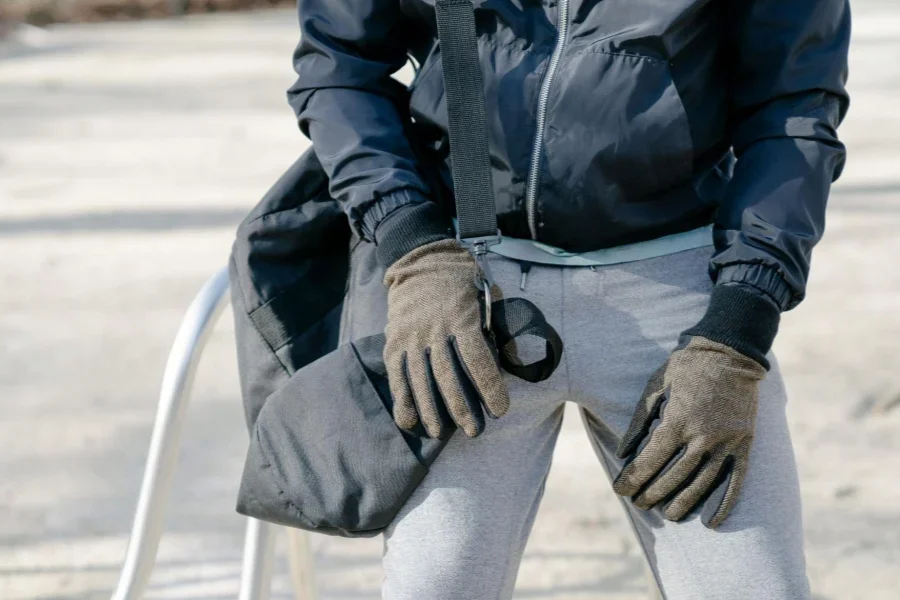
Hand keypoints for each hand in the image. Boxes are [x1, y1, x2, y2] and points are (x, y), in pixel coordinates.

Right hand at [383, 239, 508, 438]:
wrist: (421, 257)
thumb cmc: (462, 279)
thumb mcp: (485, 294)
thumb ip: (494, 325)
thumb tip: (511, 356)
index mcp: (461, 316)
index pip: (478, 359)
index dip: (489, 387)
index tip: (500, 410)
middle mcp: (434, 328)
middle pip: (448, 376)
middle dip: (461, 407)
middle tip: (474, 431)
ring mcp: (410, 336)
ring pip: (420, 379)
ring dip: (431, 409)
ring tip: (439, 433)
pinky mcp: (393, 341)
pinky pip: (397, 374)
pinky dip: (402, 398)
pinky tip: (409, 421)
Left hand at [612, 336, 765, 528]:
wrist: (729, 352)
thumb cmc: (686, 368)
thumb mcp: (655, 386)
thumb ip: (639, 420)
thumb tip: (622, 452)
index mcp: (677, 421)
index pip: (650, 460)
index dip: (632, 478)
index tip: (620, 489)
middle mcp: (702, 436)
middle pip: (673, 476)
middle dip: (652, 493)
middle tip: (639, 503)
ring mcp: (726, 442)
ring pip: (702, 484)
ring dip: (683, 503)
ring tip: (669, 514)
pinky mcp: (744, 444)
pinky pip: (736, 481)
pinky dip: (724, 503)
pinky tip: (713, 522)